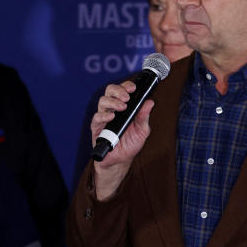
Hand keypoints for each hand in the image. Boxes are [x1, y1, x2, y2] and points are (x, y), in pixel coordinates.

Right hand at [91, 81, 154, 199]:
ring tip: (122, 108)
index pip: (123, 90)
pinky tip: (111, 117)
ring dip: (113, 102)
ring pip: (103, 101)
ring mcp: (104, 117)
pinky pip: (97, 117)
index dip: (127, 86)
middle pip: (110, 91)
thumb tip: (150, 102)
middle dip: (118, 90)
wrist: (119, 161)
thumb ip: (144, 117)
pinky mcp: (96, 127)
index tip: (133, 88)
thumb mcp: (142, 131)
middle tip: (127, 97)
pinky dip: (104, 115)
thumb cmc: (130, 145)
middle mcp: (112, 109)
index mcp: (124, 107)